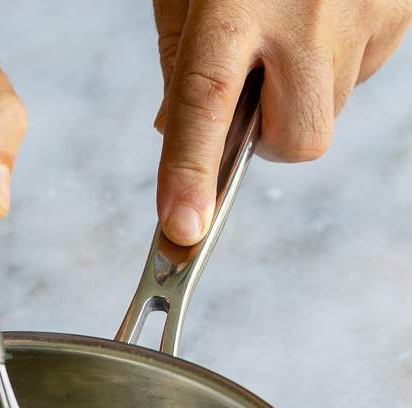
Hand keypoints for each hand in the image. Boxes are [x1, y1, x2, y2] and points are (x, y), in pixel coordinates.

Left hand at [152, 0, 410, 244]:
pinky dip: (339, 57)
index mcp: (234, 0)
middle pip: (299, 138)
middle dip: (273, 139)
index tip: (182, 230)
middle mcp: (306, 11)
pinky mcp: (402, 7)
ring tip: (293, 24)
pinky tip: (327, 10)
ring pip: (332, 107)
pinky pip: (366, 68)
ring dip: (305, 90)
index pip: (205, 102)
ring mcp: (365, 9)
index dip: (191, 172)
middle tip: (255, 96)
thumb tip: (173, 133)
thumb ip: (182, 60)